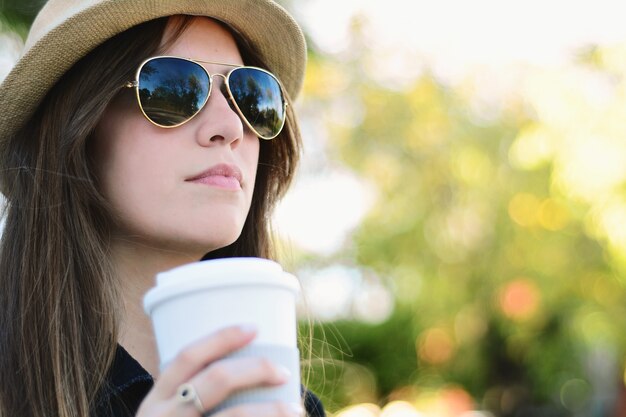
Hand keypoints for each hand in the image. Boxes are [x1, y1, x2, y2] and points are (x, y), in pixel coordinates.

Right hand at [136, 326, 302, 416]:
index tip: (254, 327)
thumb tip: (251, 370)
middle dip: (256, 369)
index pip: (188, 356)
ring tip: (295, 409)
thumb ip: (193, 398)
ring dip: (271, 410)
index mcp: (156, 400)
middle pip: (216, 379)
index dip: (221, 337)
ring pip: (234, 416)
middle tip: (284, 372)